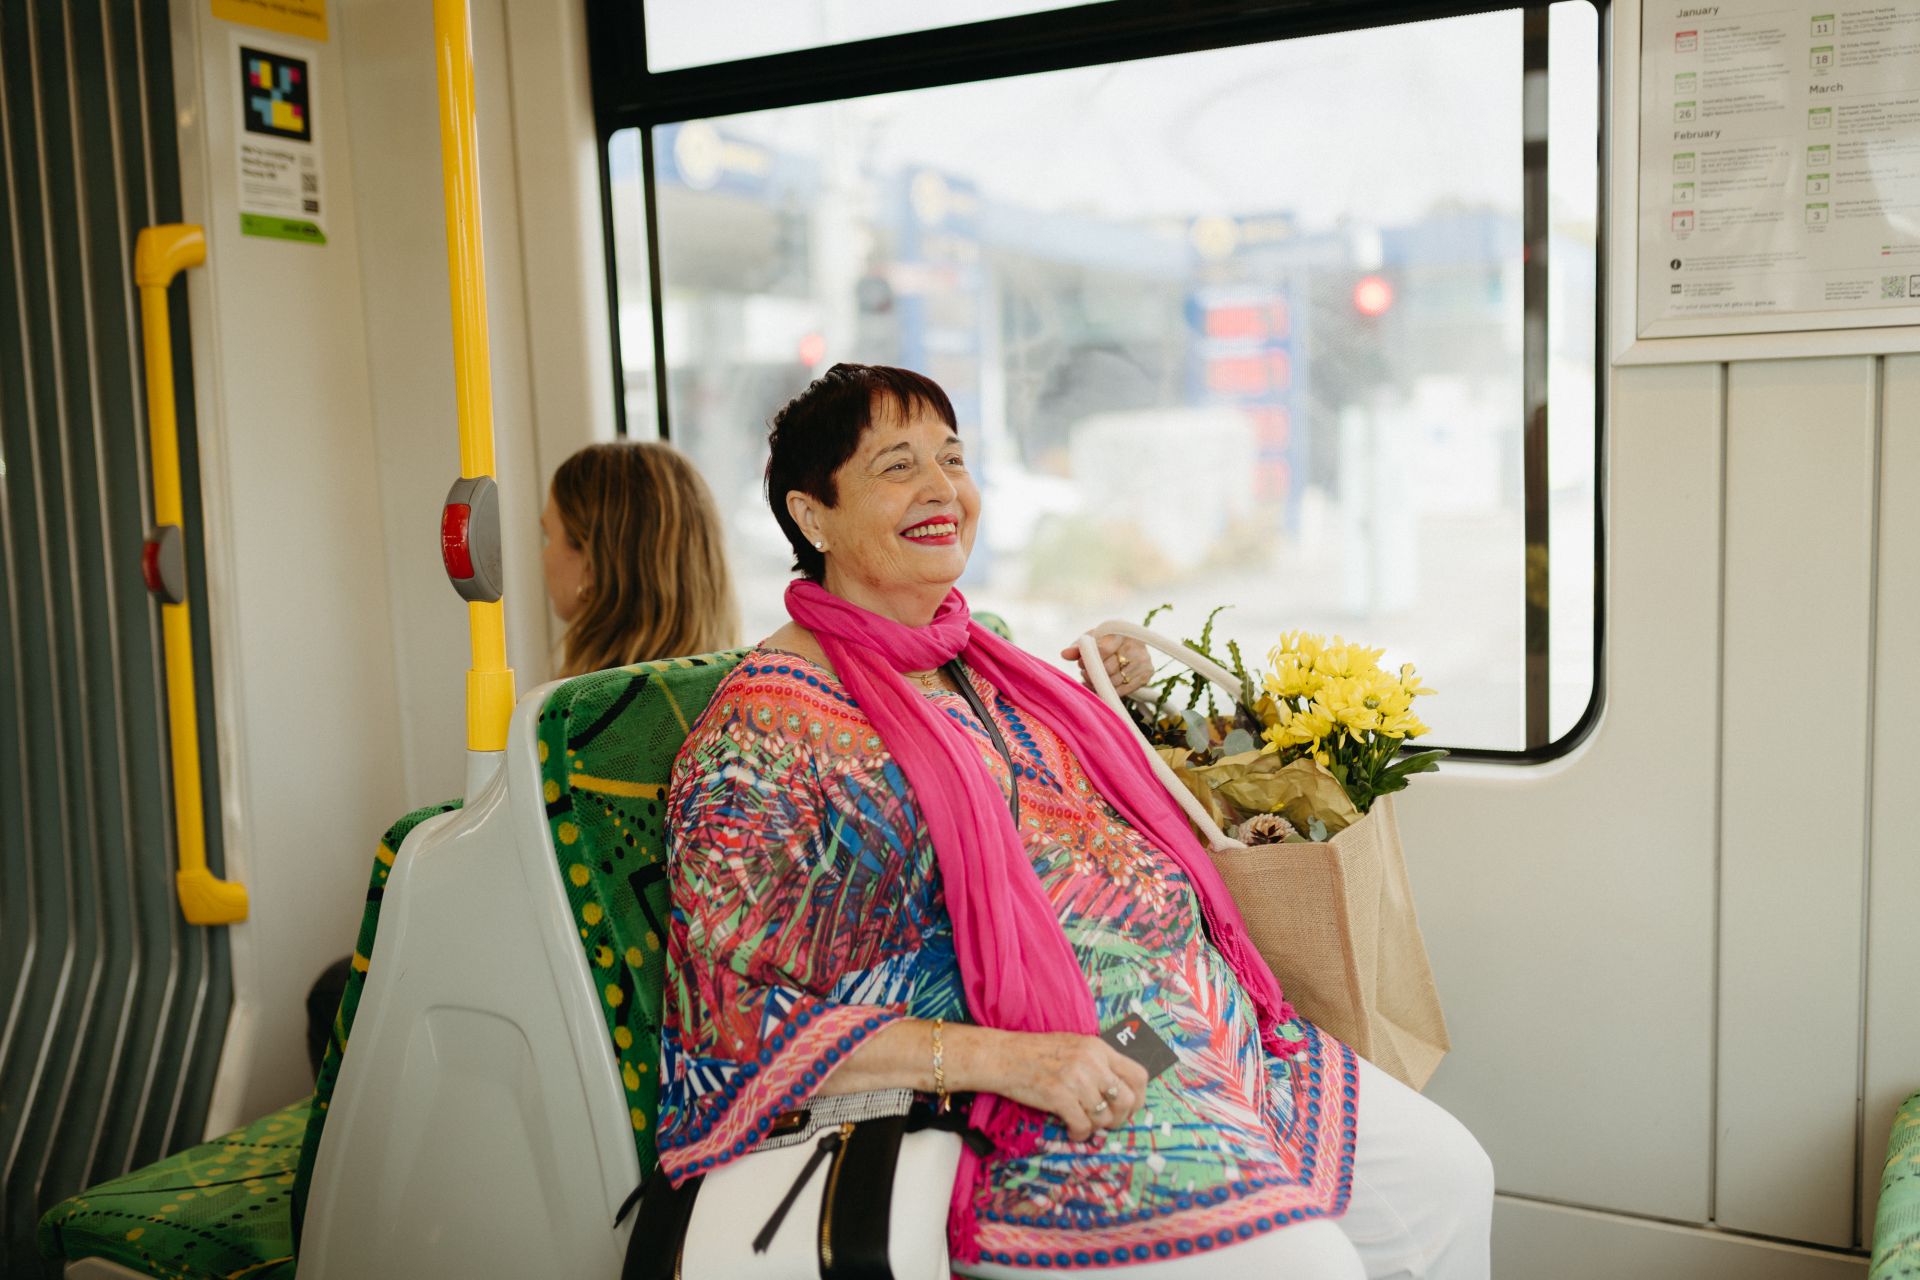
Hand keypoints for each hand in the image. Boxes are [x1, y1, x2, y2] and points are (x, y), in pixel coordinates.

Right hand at [984, 1031, 1150, 1141]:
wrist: (1003, 1056)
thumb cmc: (1038, 1053)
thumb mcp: (1075, 1046)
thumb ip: (1099, 1063)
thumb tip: (1121, 1091)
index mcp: (1098, 1048)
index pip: (1139, 1075)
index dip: (1139, 1097)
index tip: (1129, 1108)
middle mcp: (1091, 1062)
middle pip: (1127, 1100)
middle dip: (1120, 1118)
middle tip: (1107, 1122)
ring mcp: (1075, 1079)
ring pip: (1104, 1117)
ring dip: (1096, 1128)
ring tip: (1083, 1124)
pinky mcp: (1058, 1096)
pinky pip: (1083, 1126)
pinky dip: (1080, 1134)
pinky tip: (1072, 1131)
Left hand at [1062, 634, 1153, 698]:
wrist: (1130, 645)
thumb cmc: (1105, 641)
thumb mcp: (1091, 640)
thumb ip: (1078, 647)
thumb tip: (1064, 654)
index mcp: (1121, 632)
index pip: (1103, 650)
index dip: (1089, 660)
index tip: (1081, 663)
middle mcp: (1136, 645)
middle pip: (1108, 668)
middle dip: (1092, 674)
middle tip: (1085, 674)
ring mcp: (1144, 661)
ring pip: (1114, 681)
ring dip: (1099, 684)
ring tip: (1092, 679)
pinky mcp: (1147, 674)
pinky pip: (1123, 690)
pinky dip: (1109, 691)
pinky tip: (1102, 686)